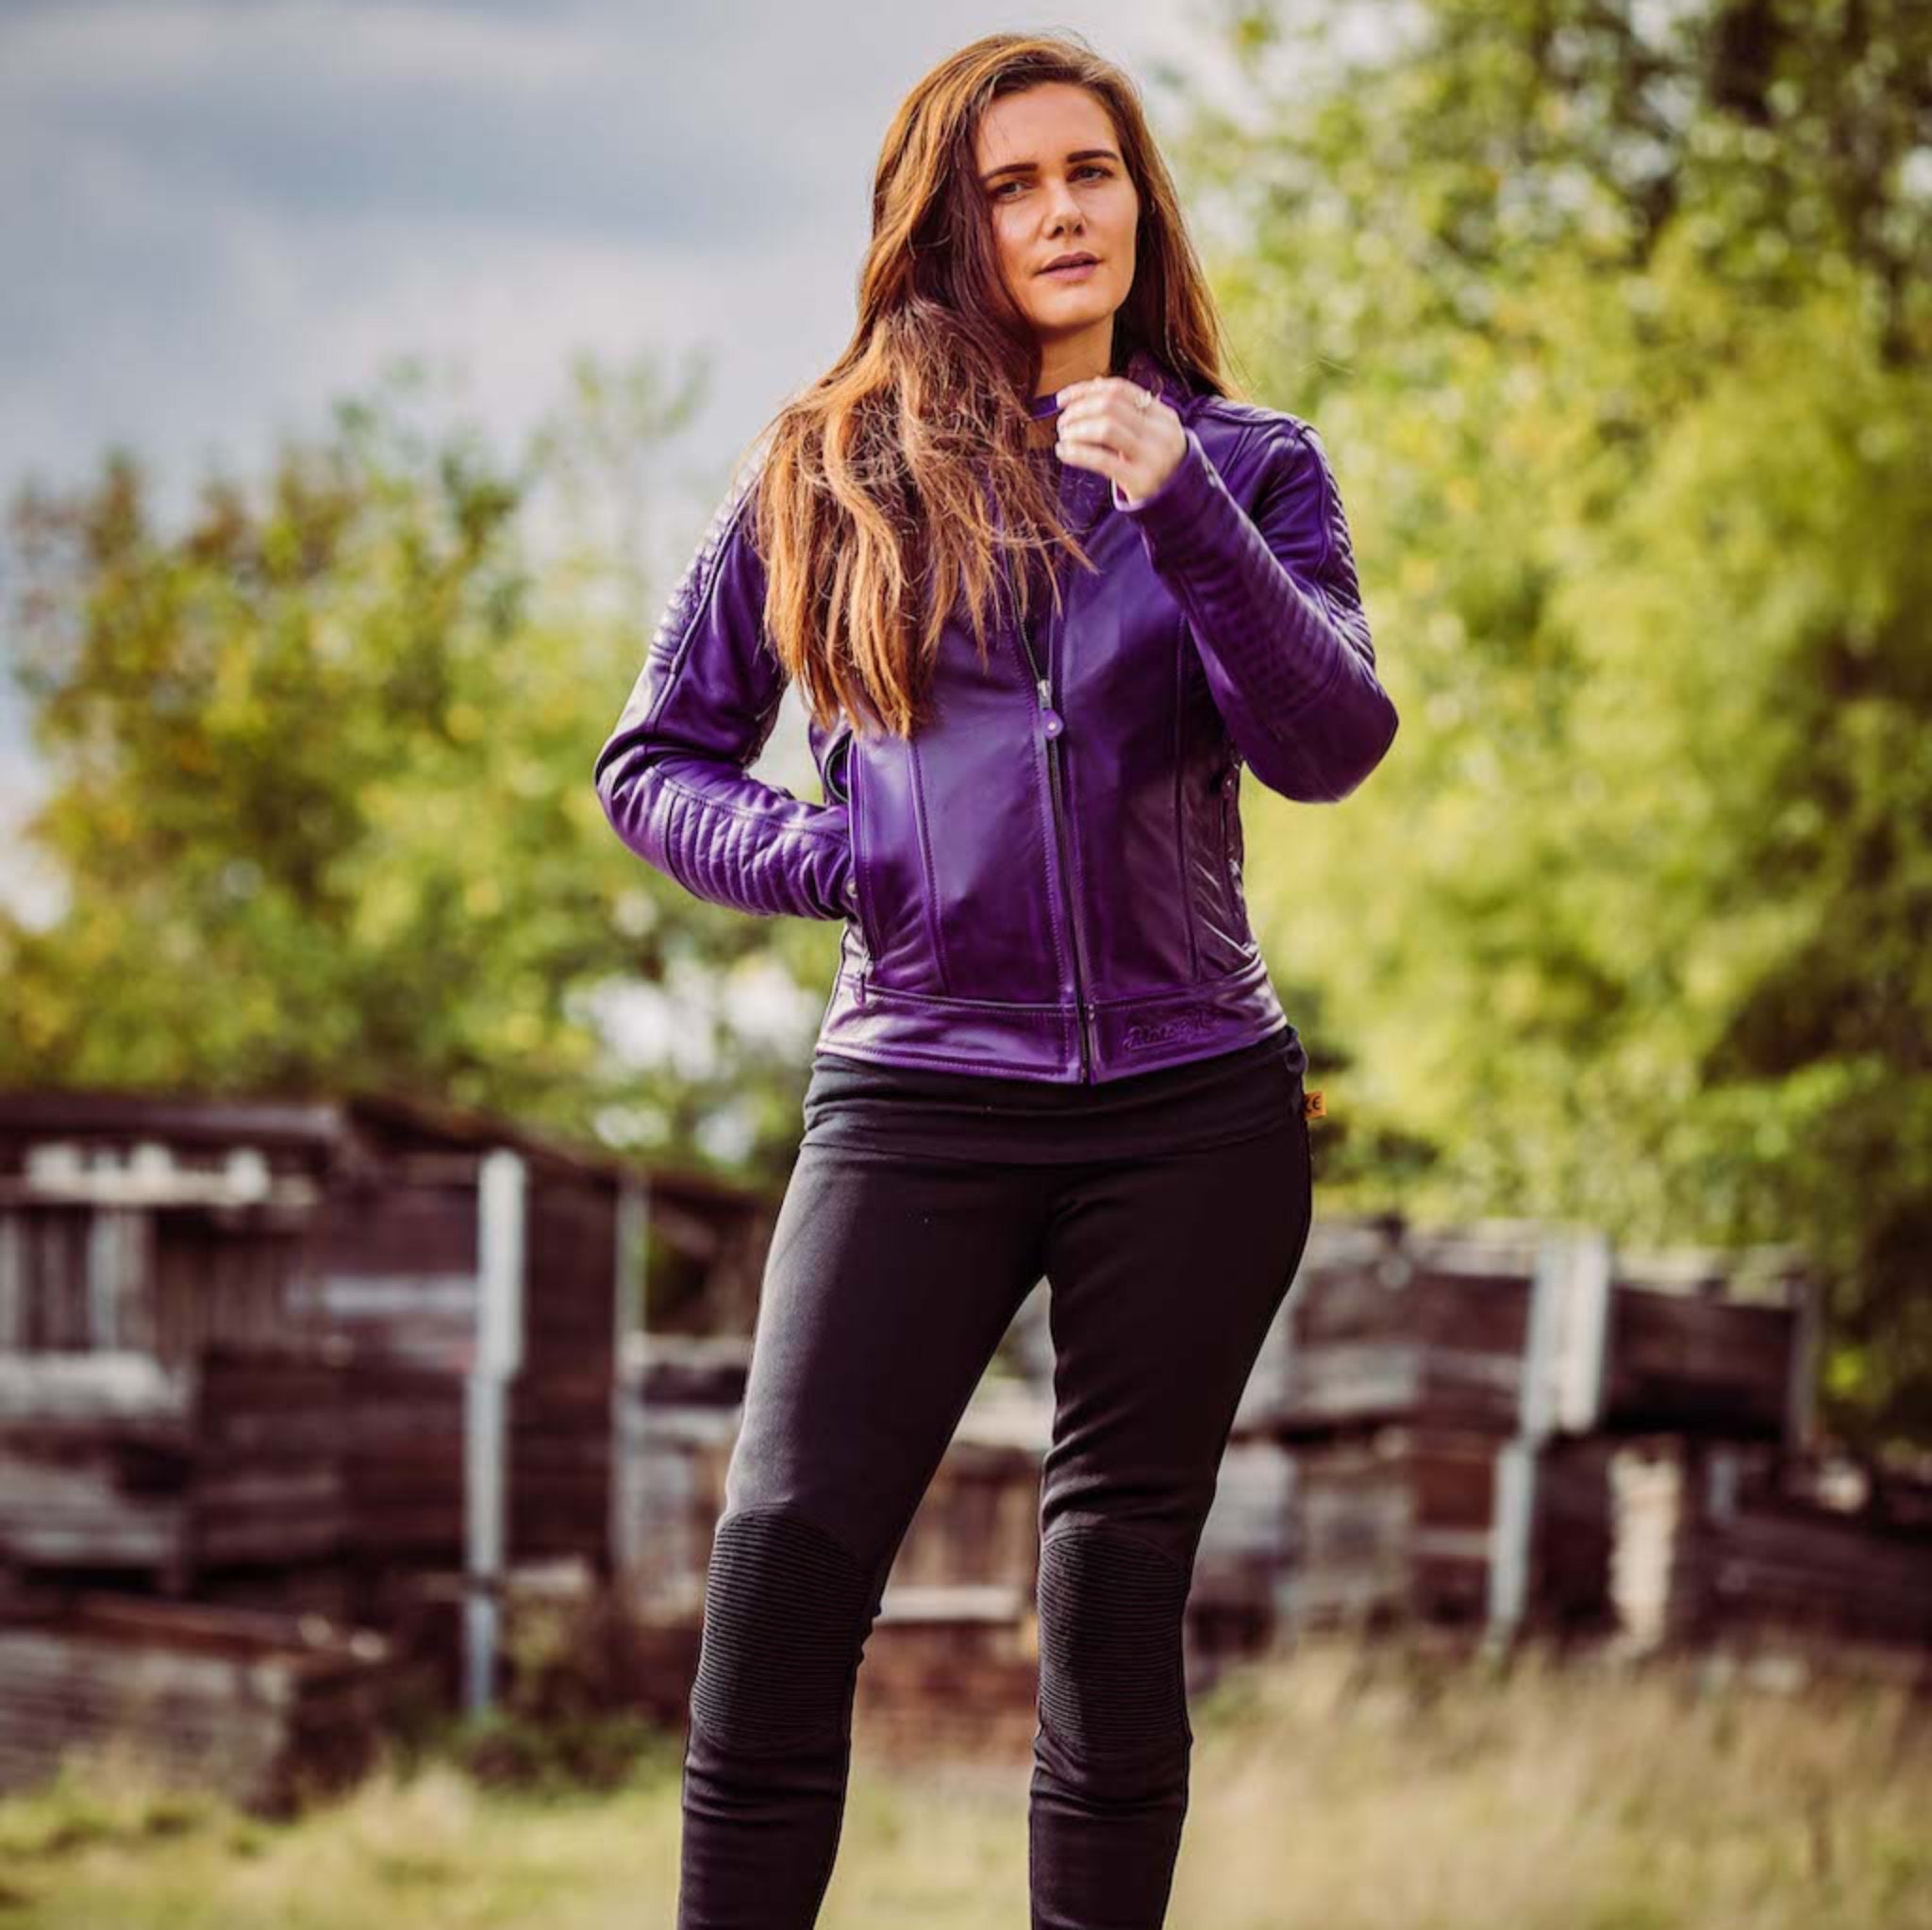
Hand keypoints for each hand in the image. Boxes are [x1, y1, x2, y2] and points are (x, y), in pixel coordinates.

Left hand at [1053, 376, 1185, 504]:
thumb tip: (1094, 383)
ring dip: (1077, 430)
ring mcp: (1152, 456)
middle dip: (1078, 411)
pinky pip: (1102, 460)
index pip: (1119, 389)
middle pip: (1110, 406)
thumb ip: (1126, 410)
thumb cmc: (1153, 463)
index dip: (1085, 390)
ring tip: (1064, 437)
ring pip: (1106, 428)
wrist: (1179, 501)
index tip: (1061, 399)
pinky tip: (1063, 452)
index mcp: (1163, 414)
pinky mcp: (1140, 480)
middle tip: (1062, 423)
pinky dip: (1077, 453)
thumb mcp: (1148, 432)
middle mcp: (1161, 432)